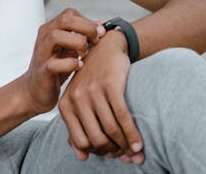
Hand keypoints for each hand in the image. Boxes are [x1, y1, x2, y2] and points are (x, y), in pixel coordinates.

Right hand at [19, 8, 104, 114]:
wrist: (35, 91)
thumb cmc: (55, 68)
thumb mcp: (70, 48)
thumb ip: (82, 35)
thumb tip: (101, 24)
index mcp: (51, 29)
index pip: (70, 14)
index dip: (87, 21)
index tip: (99, 33)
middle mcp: (45, 37)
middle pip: (65, 19)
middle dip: (86, 28)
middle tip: (95, 40)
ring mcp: (42, 53)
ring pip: (56, 36)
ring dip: (77, 42)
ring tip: (85, 53)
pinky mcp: (42, 71)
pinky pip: (54, 63)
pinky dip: (70, 63)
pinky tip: (79, 66)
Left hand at [58, 30, 144, 164]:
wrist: (105, 47)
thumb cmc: (93, 78)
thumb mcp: (79, 100)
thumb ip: (78, 127)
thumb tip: (82, 157)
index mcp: (65, 105)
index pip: (80, 141)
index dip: (97, 152)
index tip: (111, 155)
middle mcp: (76, 98)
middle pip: (96, 139)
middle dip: (113, 152)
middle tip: (125, 155)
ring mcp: (93, 91)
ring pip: (111, 130)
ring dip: (125, 146)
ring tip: (135, 153)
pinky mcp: (110, 85)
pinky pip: (122, 116)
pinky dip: (132, 134)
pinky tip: (139, 145)